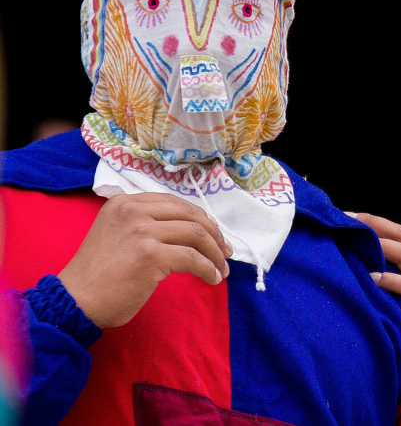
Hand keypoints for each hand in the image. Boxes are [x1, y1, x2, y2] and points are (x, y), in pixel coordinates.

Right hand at [59, 193, 231, 328]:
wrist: (73, 301)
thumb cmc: (97, 275)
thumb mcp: (117, 234)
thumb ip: (145, 224)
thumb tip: (189, 228)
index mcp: (124, 202)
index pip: (175, 203)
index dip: (200, 218)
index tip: (213, 235)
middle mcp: (133, 210)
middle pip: (190, 215)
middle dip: (213, 234)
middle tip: (225, 252)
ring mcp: (142, 231)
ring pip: (196, 235)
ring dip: (215, 253)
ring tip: (221, 269)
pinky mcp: (150, 255)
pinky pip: (192, 258)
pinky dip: (208, 269)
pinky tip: (212, 279)